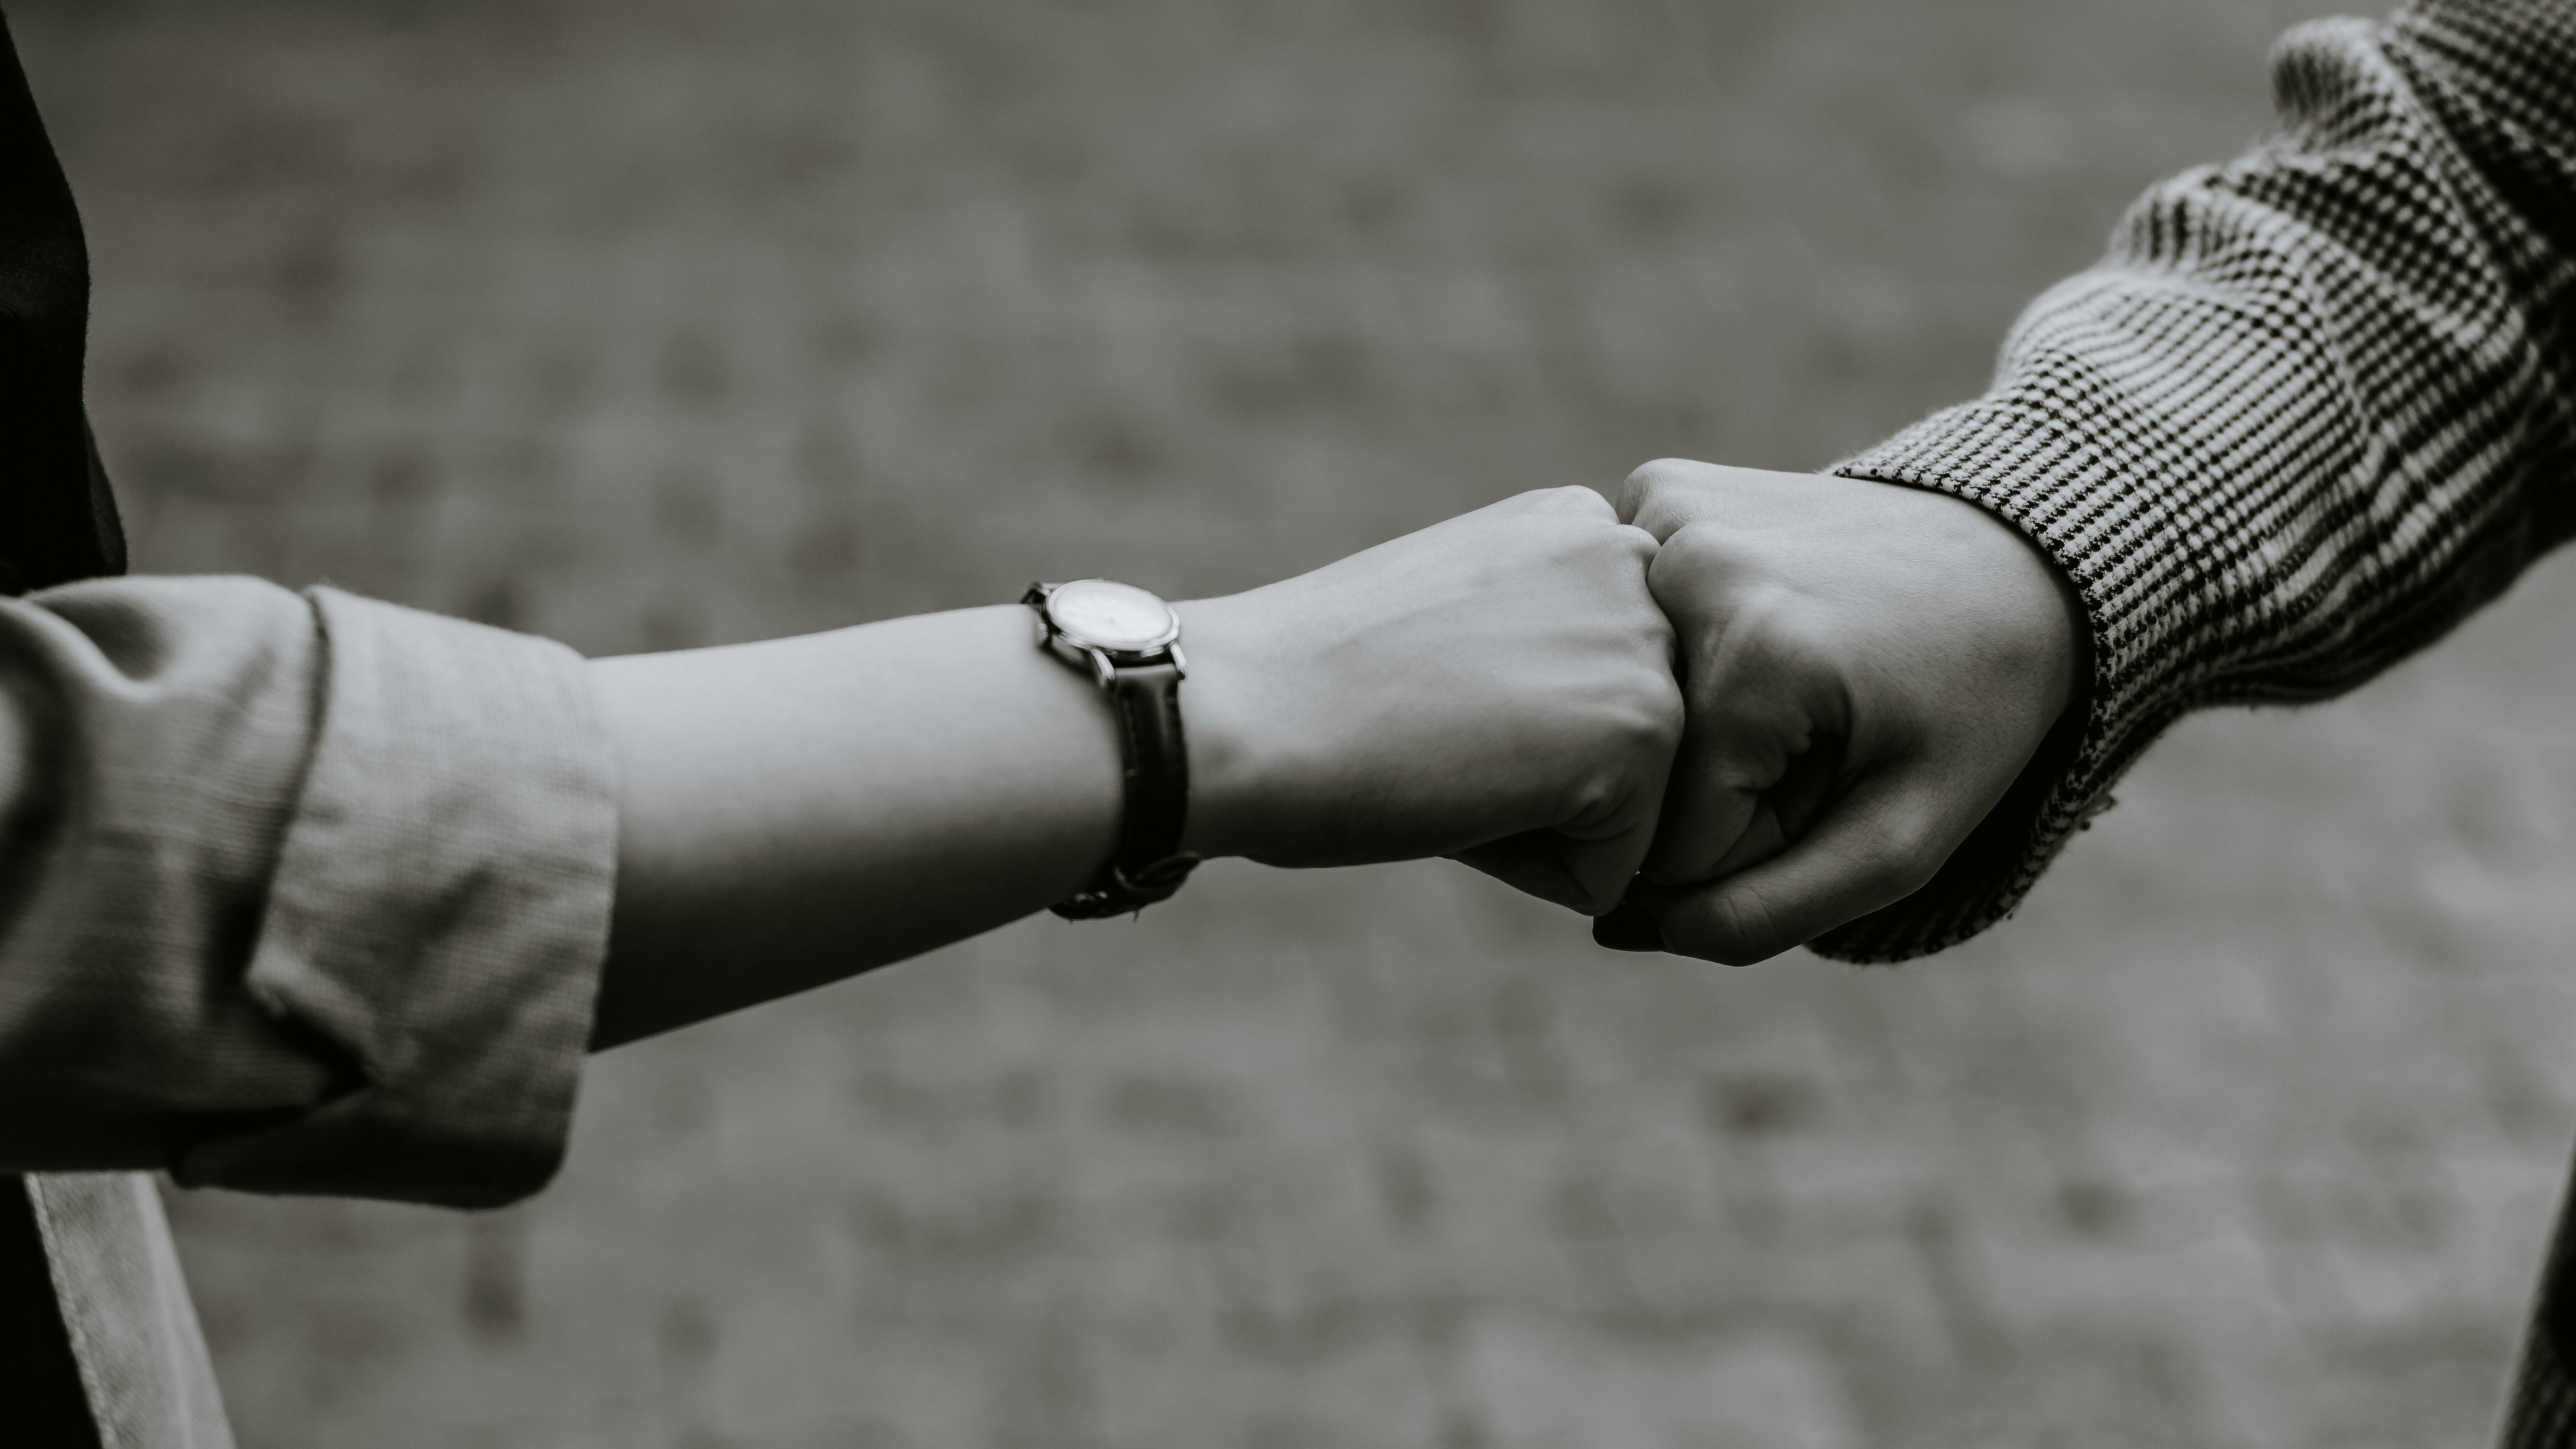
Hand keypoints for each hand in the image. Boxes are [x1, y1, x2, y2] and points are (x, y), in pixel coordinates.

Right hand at [1179, 487, 1681, 914]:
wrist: (1242, 712)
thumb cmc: (1314, 682)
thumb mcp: (1458, 615)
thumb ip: (1544, 640)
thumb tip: (1594, 731)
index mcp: (1584, 526)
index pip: (1605, 685)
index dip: (1514, 724)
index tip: (1428, 693)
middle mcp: (1634, 563)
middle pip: (1629, 749)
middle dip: (1539, 775)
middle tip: (1431, 728)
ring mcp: (1649, 644)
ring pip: (1630, 811)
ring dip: (1533, 820)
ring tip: (1444, 757)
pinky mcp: (1645, 731)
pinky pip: (1613, 869)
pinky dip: (1528, 869)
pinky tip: (1453, 797)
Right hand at [1605, 460, 2084, 961]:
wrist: (2018, 553)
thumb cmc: (1969, 709)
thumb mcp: (1901, 844)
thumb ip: (1765, 916)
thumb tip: (1612, 930)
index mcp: (1754, 652)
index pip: (1673, 840)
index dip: (1753, 845)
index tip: (1830, 787)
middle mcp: (1687, 564)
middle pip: (1639, 764)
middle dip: (1717, 784)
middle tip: (1816, 734)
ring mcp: (1662, 512)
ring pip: (1623, 696)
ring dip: (1693, 718)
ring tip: (1790, 679)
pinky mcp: (1655, 486)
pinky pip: (1624, 621)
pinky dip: (1679, 645)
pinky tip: (1755, 625)